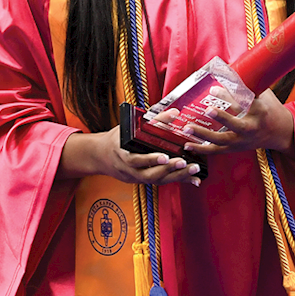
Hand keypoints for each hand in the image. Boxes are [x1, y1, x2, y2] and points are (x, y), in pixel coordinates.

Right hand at [60, 127, 201, 186]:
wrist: (101, 157)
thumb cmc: (116, 139)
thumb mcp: (128, 127)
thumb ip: (152, 120)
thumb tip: (174, 112)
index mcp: (123, 154)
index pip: (136, 159)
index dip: (150, 159)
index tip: (165, 156)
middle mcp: (130, 170)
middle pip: (150, 174)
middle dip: (168, 169)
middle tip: (184, 162)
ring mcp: (137, 178)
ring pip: (157, 180)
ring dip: (177, 176)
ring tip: (193, 169)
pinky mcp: (144, 182)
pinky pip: (162, 183)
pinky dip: (178, 180)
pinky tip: (193, 179)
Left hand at [183, 87, 294, 155]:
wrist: (281, 132)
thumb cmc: (268, 107)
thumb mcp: (262, 92)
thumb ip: (244, 83)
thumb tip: (222, 67)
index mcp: (260, 111)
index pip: (245, 103)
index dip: (230, 96)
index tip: (215, 87)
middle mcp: (251, 128)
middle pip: (236, 125)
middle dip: (222, 118)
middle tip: (207, 109)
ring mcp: (243, 141)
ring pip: (223, 141)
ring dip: (204, 135)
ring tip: (187, 128)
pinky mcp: (236, 149)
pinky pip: (217, 151)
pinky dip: (202, 149)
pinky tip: (187, 145)